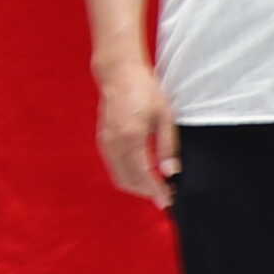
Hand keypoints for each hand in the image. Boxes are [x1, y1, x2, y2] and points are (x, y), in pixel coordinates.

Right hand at [88, 57, 175, 202]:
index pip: (144, 175)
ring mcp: (106, 142)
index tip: (168, 200)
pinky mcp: (103, 140)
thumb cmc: (145, 90)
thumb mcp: (164, 116)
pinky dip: (127, 175)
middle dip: (146, 192)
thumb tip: (170, 172)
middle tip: (164, 194)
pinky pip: (114, 167)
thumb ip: (167, 146)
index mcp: (132, 137)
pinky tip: (141, 172)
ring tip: (155, 186)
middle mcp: (115, 144)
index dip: (156, 191)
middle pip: (128, 181)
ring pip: (119, 177)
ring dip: (136, 186)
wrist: (118, 73)